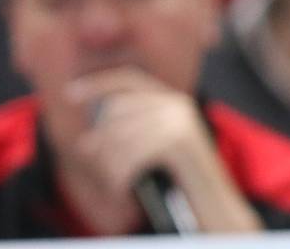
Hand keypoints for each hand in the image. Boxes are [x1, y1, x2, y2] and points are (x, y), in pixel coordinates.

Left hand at [66, 68, 263, 232]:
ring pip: (120, 136)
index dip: (97, 83)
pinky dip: (119, 174)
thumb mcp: (157, 148)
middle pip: (116, 111)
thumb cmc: (182, 182)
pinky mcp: (179, 142)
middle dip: (98, 136)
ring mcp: (180, 122)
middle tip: (86, 155)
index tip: (69, 95)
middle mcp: (177, 105)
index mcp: (172, 100)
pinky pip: (131, 154)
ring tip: (107, 181)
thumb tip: (91, 130)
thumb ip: (134, 130)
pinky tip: (120, 189)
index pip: (127, 79)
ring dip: (107, 162)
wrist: (219, 209)